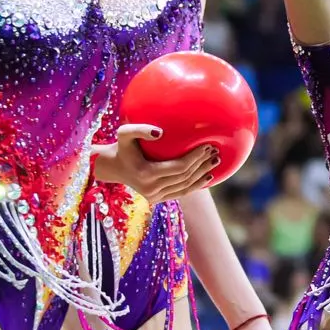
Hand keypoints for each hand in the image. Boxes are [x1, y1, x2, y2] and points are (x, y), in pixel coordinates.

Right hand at [91, 125, 219, 205]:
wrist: (113, 167)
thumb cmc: (122, 146)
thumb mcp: (124, 133)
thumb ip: (139, 129)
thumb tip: (159, 132)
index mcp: (146, 174)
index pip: (179, 167)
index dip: (195, 158)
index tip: (207, 145)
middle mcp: (151, 189)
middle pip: (185, 178)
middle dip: (202, 164)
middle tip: (216, 152)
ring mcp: (154, 197)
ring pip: (185, 188)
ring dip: (202, 176)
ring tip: (215, 162)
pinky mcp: (156, 200)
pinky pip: (180, 193)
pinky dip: (195, 186)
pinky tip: (207, 176)